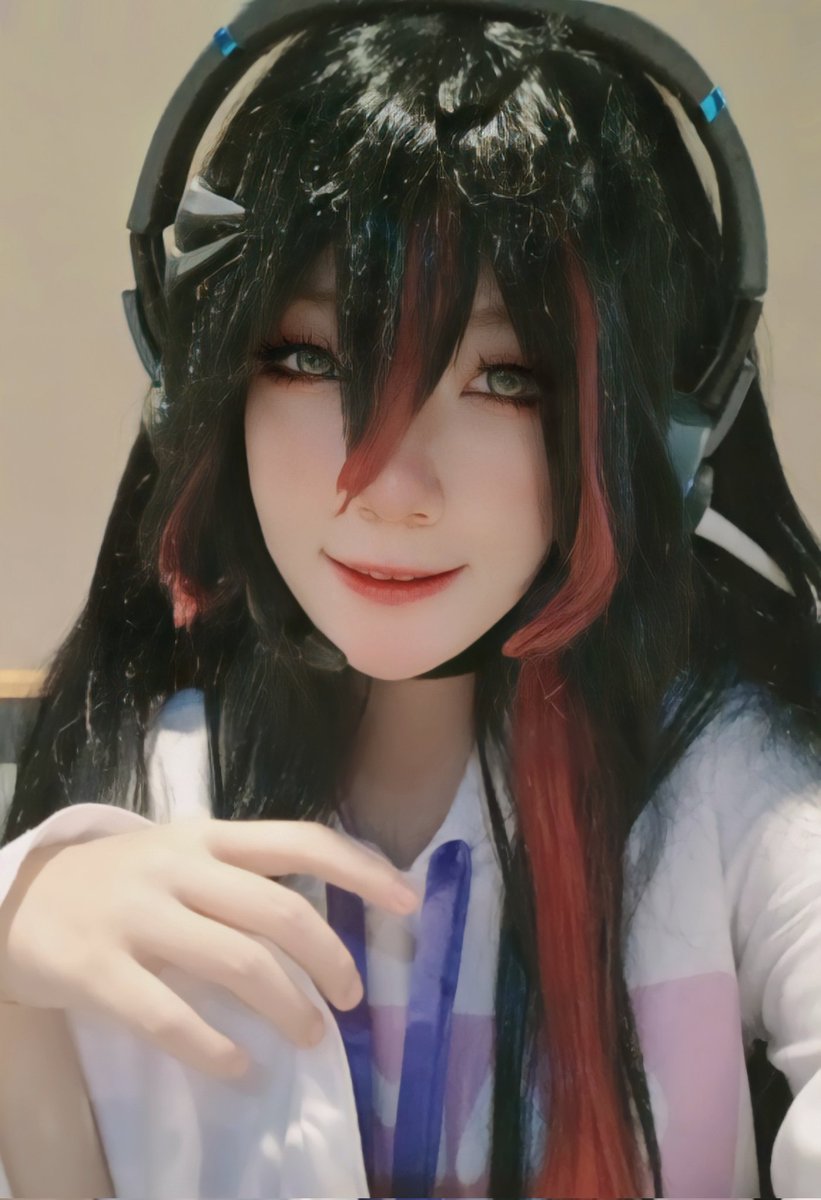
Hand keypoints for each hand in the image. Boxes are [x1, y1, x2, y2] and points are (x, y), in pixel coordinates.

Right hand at [0, 815, 420, 1078]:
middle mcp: (178, 868)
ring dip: (288, 1007)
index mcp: (207, 837)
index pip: (299, 841)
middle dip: (329, 960)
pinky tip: (241, 1067)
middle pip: (278, 912)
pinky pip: (171, 1017)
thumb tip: (322, 924)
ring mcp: (137, 916)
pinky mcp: (98, 969)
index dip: (361, 869)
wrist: (17, 898)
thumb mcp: (180, 856)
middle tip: (348, 1000)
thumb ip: (242, 877)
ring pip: (236, 963)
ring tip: (308, 1037)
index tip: (408, 901)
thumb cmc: (119, 881)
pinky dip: (217, 1049)